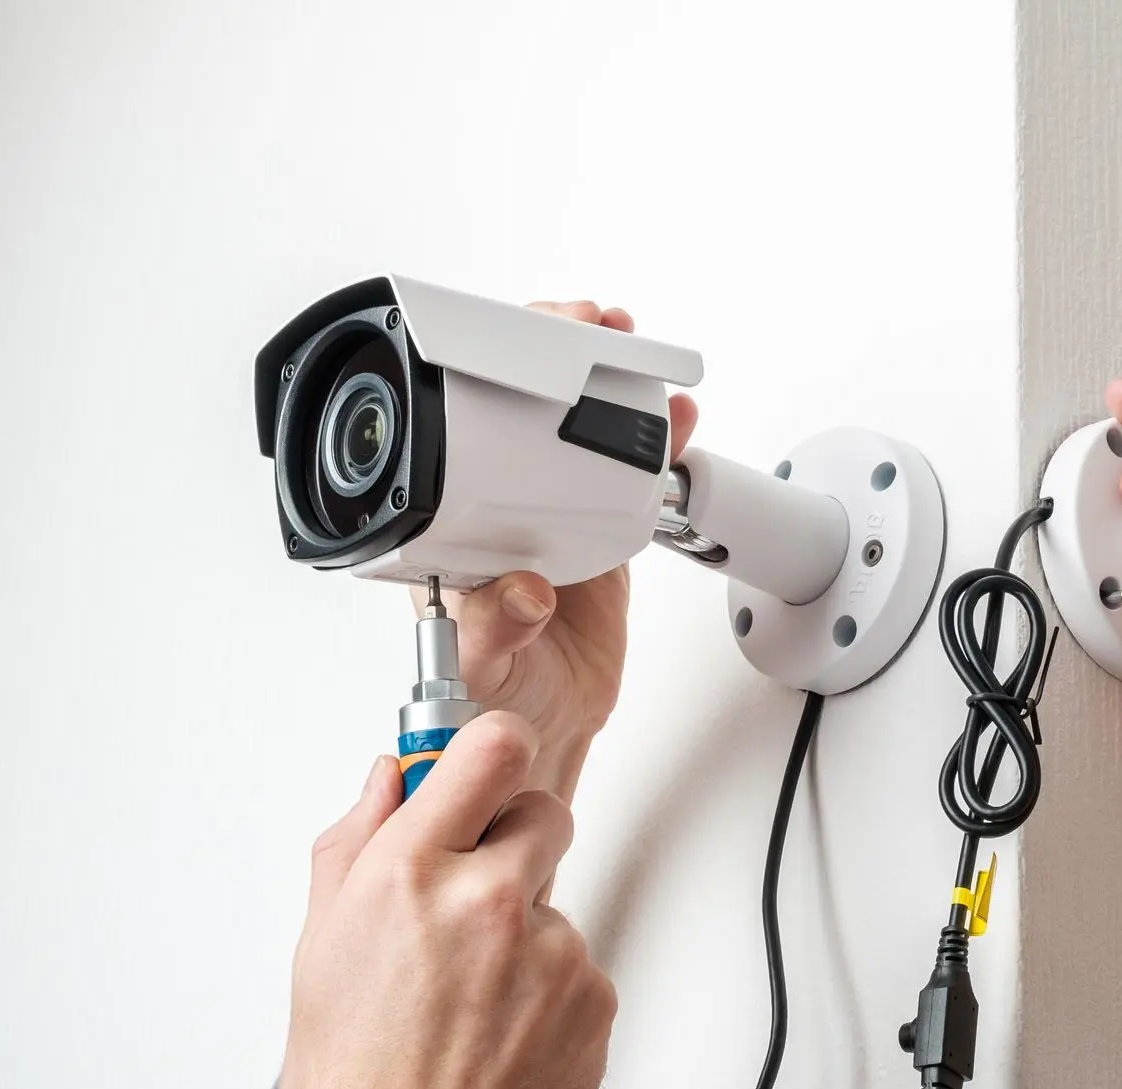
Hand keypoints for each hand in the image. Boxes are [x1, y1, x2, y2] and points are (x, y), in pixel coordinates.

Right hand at [273, 712, 614, 1088]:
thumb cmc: (353, 1086)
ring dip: (526, 934)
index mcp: (406, 877)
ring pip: (556, 902)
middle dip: (516, 842)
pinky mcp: (594, 996)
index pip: (486, 750)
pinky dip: (550, 992)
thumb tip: (388, 780)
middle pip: (545, 811)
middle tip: (476, 899)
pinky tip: (502, 1037)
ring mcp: (552, 950)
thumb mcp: (319, 949)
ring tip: (471, 1004)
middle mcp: (486, 901)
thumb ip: (356, 845)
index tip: (487, 763)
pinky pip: (579, 965)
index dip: (491, 752)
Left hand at [421, 300, 698, 802]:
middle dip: (548, 351)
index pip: (455, 430)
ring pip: (575, 431)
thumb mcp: (485, 667)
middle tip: (581, 328)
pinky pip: (626, 476)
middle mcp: (498, 508)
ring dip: (606, 384)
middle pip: (515, 407)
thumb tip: (522, 588)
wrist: (547, 726)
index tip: (511, 347)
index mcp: (451, 526)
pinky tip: (670, 422)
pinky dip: (653, 443)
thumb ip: (496, 629)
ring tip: (631, 351)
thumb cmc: (494, 699)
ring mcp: (552, 515)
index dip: (480, 374)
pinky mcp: (600, 533)